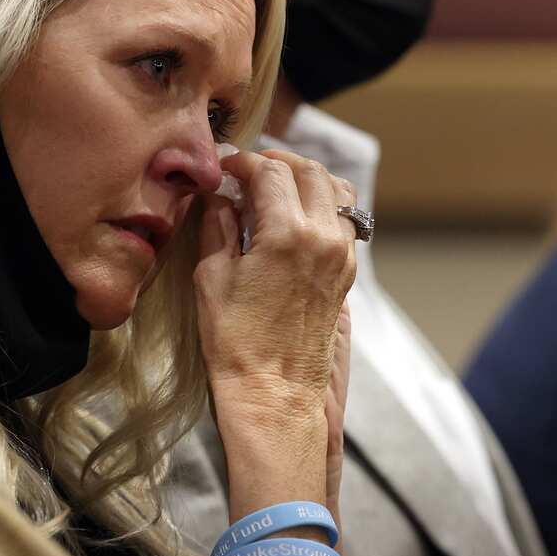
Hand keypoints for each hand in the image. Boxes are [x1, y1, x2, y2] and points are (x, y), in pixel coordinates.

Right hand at [194, 149, 357, 521]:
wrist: (273, 392)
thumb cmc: (235, 340)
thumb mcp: (211, 276)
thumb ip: (218, 226)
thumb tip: (221, 196)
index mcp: (288, 234)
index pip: (270, 172)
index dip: (243, 162)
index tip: (224, 167)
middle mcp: (324, 238)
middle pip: (308, 172)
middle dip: (276, 163)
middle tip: (246, 171)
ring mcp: (341, 256)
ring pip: (335, 190)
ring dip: (304, 179)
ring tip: (273, 187)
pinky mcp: (345, 273)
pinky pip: (342, 219)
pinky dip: (319, 204)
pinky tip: (291, 217)